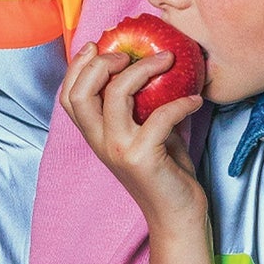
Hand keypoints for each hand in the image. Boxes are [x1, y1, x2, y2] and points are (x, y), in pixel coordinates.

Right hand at [59, 43, 205, 239]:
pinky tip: (195, 101)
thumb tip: (156, 68)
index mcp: (96, 136)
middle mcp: (101, 142)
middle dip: (102, 63)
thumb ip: (141, 108)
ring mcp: (119, 150)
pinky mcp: (143, 157)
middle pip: (80, 92)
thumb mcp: (146, 134)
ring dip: (142, 70)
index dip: (77, 66)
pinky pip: (160, 116)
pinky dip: (181, 103)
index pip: (69, 96)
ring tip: (167, 60)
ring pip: (115, 95)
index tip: (99, 46)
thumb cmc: (166, 174)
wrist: (177, 217)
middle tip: (130, 53)